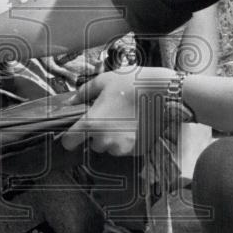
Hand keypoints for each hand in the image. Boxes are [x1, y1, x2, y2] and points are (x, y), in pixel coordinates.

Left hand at [61, 67, 176, 156]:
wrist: (164, 92)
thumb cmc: (131, 83)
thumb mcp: (103, 81)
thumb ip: (83, 92)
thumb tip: (70, 102)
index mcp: (91, 123)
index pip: (69, 142)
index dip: (70, 137)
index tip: (75, 133)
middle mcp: (104, 140)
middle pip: (92, 144)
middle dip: (97, 134)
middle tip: (109, 117)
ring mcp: (122, 148)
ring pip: (110, 147)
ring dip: (112, 138)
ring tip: (124, 119)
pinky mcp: (137, 151)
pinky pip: (126, 149)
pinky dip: (128, 141)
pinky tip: (135, 125)